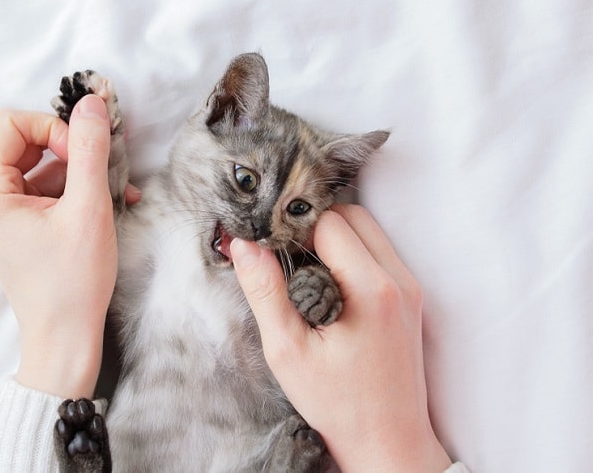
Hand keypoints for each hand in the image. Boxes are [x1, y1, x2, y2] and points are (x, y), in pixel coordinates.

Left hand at [0, 95, 137, 398]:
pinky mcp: (21, 224)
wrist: (65, 338)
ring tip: (116, 190)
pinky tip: (110, 201)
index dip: (51, 128)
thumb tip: (92, 103)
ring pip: (41, 164)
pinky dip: (76, 189)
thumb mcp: (87, 209)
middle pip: (25, 141)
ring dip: (80, 170)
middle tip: (99, 169)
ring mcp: (3, 212)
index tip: (81, 155)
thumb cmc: (72, 282)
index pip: (11, 123)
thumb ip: (90, 150)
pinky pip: (46, 188)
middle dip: (69, 147)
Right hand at [230, 204, 450, 472]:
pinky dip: (350, 253)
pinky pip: (377, 251)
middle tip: (285, 257)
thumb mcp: (287, 350)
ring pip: (367, 229)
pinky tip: (326, 285)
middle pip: (352, 215)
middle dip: (313, 225)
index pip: (329, 222)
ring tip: (304, 272)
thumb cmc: (339, 403)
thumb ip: (265, 291)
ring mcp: (409, 287)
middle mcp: (399, 281)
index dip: (293, 227)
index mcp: (371, 290)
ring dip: (333, 237)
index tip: (271, 246)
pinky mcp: (410, 297)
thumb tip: (245, 244)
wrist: (388, 439)